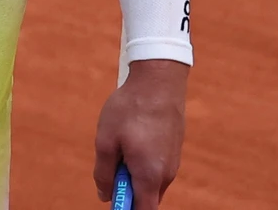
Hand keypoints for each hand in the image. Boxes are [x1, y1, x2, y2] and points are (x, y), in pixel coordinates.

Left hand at [93, 59, 187, 209]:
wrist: (160, 80)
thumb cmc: (130, 109)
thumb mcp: (105, 140)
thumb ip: (103, 172)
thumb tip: (104, 195)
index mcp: (149, 176)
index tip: (114, 200)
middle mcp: (166, 174)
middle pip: (146, 197)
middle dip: (127, 188)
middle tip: (113, 163)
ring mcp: (173, 161)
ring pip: (150, 180)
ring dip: (133, 171)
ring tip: (123, 141)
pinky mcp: (174, 148)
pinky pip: (157, 165)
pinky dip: (143, 159)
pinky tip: (135, 134)